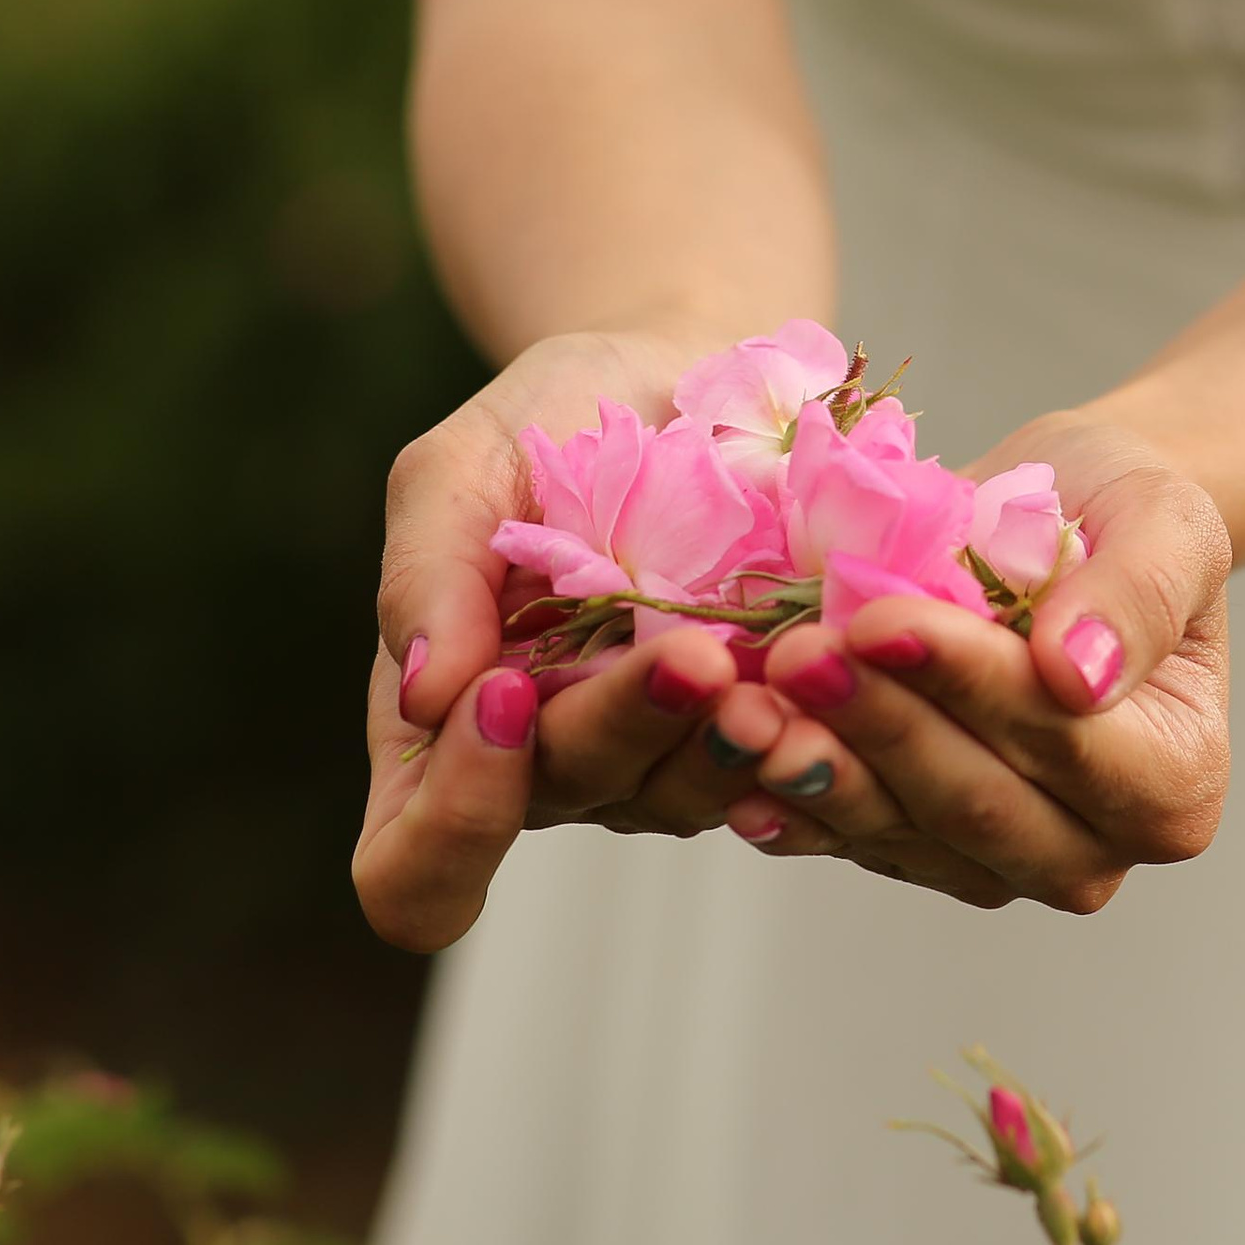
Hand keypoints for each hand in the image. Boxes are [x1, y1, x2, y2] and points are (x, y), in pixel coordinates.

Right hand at [358, 327, 836, 951]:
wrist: (675, 375)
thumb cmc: (545, 423)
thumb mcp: (459, 469)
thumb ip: (427, 573)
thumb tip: (429, 695)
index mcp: (444, 735)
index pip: (414, 869)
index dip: (454, 822)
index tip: (505, 697)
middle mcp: (545, 768)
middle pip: (567, 804)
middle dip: (624, 728)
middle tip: (690, 655)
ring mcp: (653, 760)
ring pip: (680, 799)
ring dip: (725, 746)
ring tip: (771, 675)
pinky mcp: (748, 732)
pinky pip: (773, 772)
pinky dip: (799, 734)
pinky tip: (830, 682)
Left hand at [715, 412, 1232, 914]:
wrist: (1057, 517)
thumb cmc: (1121, 513)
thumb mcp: (1165, 519)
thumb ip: (1138, 596)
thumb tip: (1079, 675)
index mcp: (1176, 785)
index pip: (1063, 742)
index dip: (968, 685)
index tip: (881, 621)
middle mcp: (1094, 850)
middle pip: (974, 804)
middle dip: (879, 728)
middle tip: (797, 656)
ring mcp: (998, 862)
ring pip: (899, 831)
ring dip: (816, 773)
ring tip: (746, 707)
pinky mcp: (917, 850)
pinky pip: (848, 834)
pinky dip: (786, 797)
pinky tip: (733, 756)